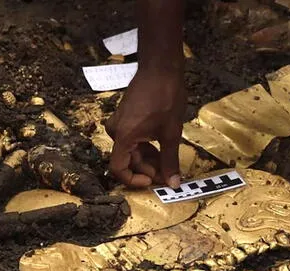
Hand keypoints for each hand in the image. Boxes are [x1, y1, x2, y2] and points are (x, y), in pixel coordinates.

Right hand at [106, 68, 185, 187]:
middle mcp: (116, 130)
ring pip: (131, 150)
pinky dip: (146, 147)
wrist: (161, 68)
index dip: (134, 180)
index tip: (153, 181)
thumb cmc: (165, 97)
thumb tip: (173, 183)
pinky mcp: (126, 117)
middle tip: (169, 174)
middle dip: (148, 169)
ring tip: (169, 161)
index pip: (118, 169)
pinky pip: (132, 139)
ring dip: (149, 159)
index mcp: (123, 136)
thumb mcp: (171, 133)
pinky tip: (163, 147)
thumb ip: (170, 160)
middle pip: (128, 160)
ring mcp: (120, 122)